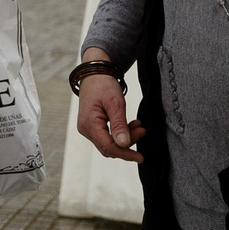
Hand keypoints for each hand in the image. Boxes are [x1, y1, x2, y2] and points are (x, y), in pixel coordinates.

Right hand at [76, 48, 145, 162]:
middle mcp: (86, 129)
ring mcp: (87, 127)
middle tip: (142, 131)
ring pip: (109, 142)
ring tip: (139, 126)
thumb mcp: (115, 102)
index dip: (125, 154)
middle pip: (109, 147)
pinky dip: (120, 133)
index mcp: (89, 124)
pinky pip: (107, 136)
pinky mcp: (92, 125)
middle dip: (127, 143)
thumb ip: (119, 124)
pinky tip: (131, 125)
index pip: (108, 147)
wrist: (94, 72)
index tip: (140, 157)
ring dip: (125, 137)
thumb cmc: (103, 84)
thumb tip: (124, 144)